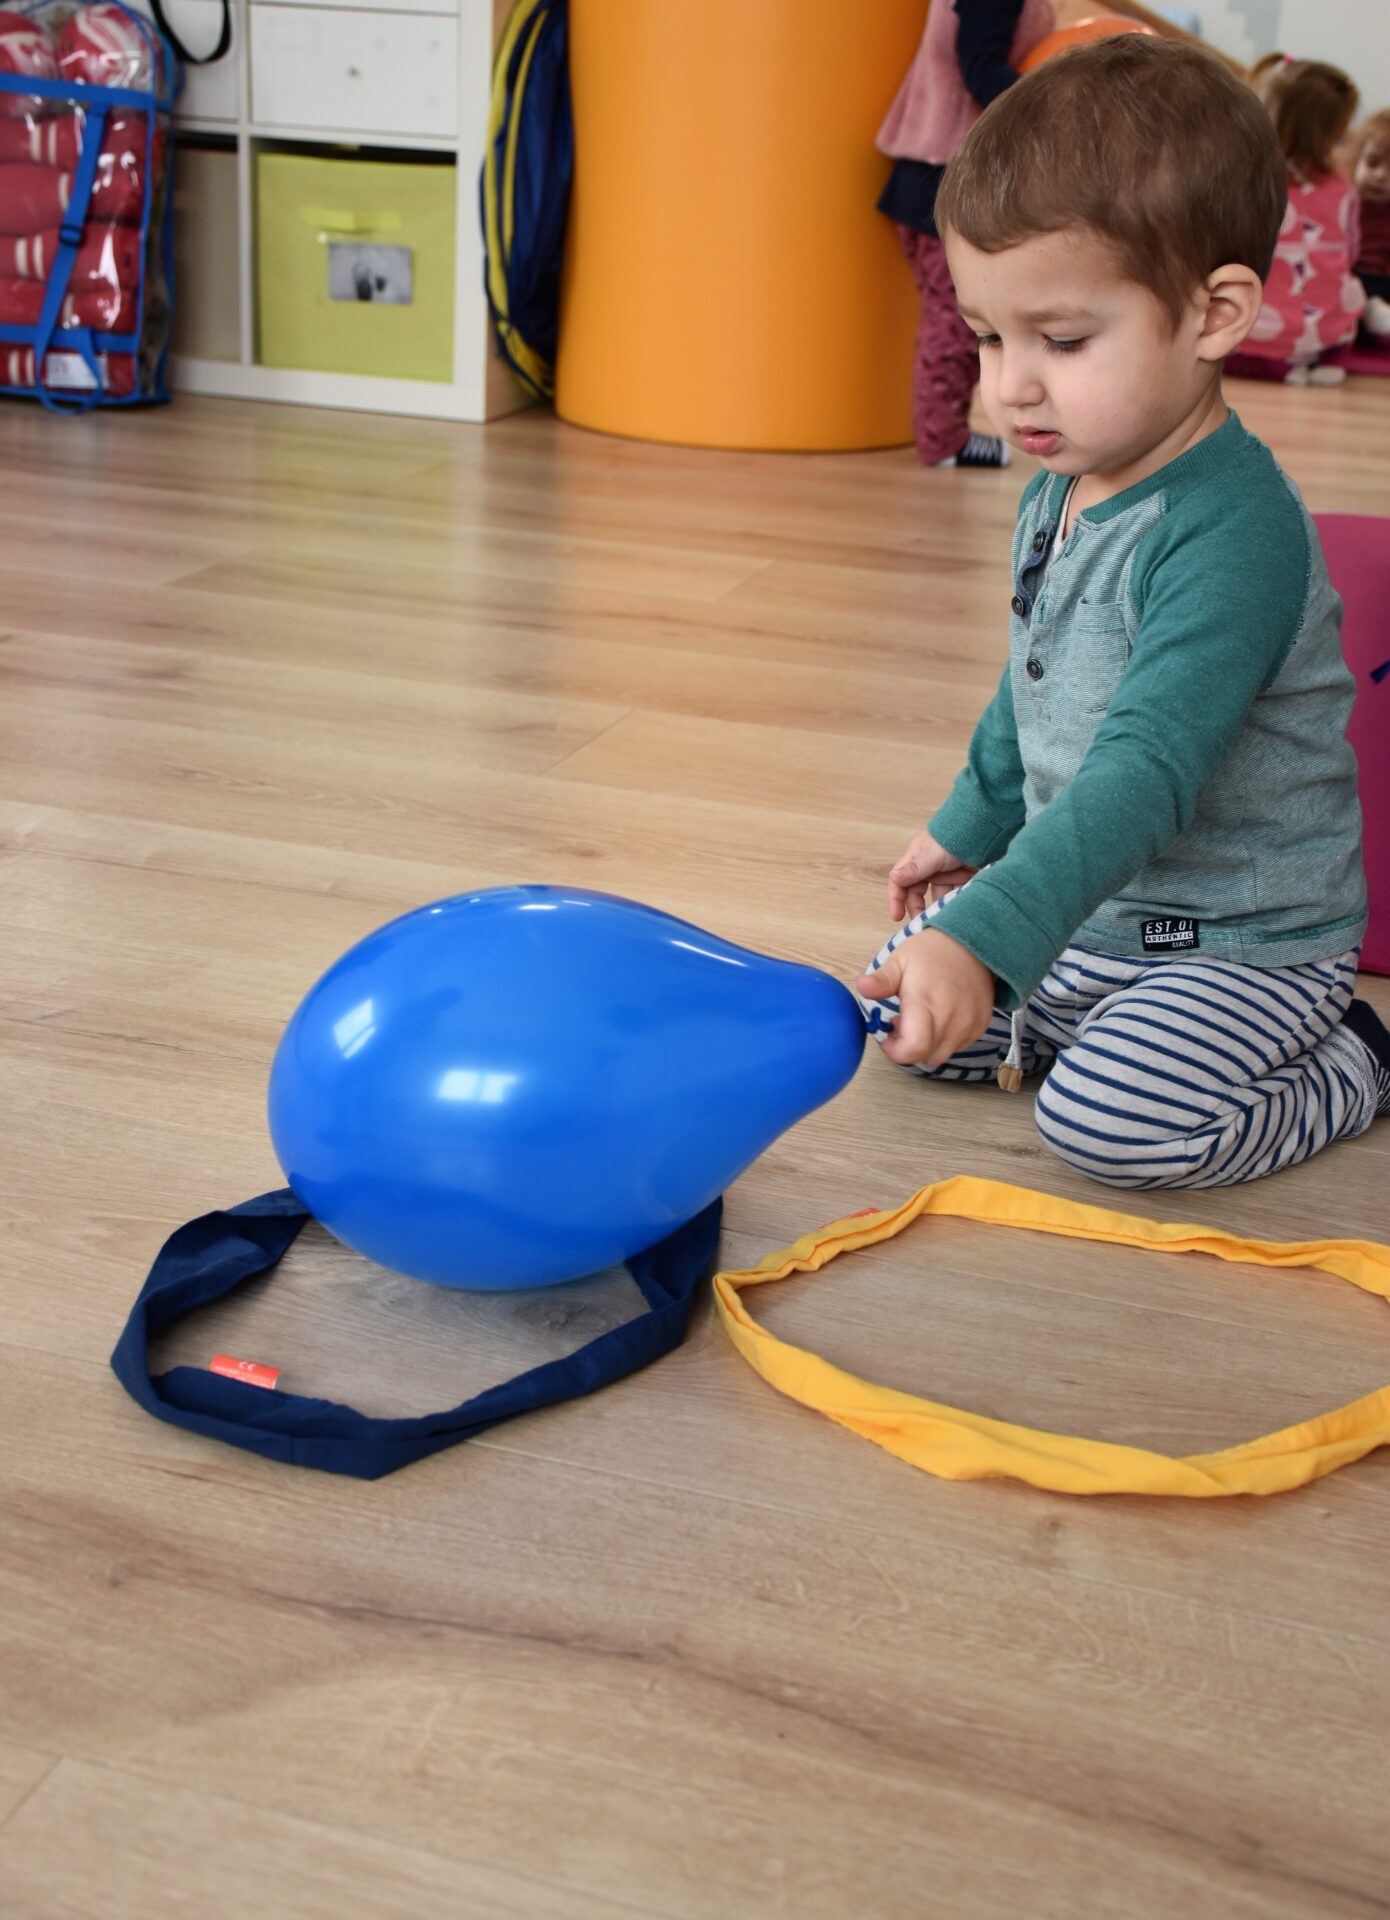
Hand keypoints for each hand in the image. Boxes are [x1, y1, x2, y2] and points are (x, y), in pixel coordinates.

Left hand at [856, 927, 995, 1066]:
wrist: (973, 944)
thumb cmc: (932, 952)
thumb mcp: (900, 960)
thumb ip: (882, 980)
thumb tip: (862, 987)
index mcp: (926, 1002)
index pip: (914, 1048)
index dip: (895, 1051)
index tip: (887, 1036)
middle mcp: (951, 1018)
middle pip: (924, 1056)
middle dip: (907, 1047)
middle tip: (901, 1023)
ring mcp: (968, 1024)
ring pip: (941, 1055)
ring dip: (926, 1045)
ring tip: (921, 1020)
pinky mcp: (979, 1026)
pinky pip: (957, 1047)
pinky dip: (943, 1040)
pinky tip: (938, 1018)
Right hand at [888, 830, 978, 921]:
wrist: (988, 831)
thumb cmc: (956, 836)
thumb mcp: (933, 854)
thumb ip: (915, 869)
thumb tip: (894, 879)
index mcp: (916, 859)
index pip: (900, 882)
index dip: (896, 899)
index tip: (897, 917)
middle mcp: (929, 868)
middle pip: (917, 894)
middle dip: (918, 909)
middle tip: (922, 923)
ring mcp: (946, 874)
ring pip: (938, 897)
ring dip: (939, 908)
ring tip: (943, 917)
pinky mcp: (962, 879)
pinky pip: (955, 896)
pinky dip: (955, 903)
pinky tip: (958, 909)